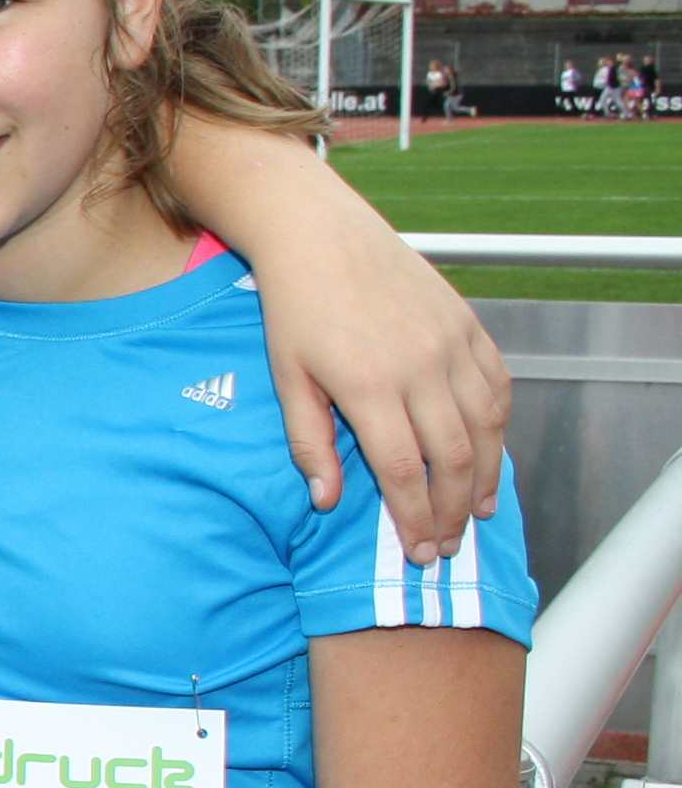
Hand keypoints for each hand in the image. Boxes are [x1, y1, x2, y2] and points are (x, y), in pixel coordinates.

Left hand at [254, 198, 507, 564]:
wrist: (322, 236)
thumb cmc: (294, 308)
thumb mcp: (287, 377)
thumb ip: (309, 442)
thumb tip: (328, 502)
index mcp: (368, 386)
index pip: (403, 470)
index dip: (414, 517)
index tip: (418, 551)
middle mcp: (419, 367)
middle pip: (453, 457)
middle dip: (452, 510)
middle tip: (447, 546)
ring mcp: (450, 343)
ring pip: (487, 425)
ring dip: (485, 475)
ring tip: (477, 512)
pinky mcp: (468, 324)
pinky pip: (498, 384)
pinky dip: (500, 424)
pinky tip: (491, 452)